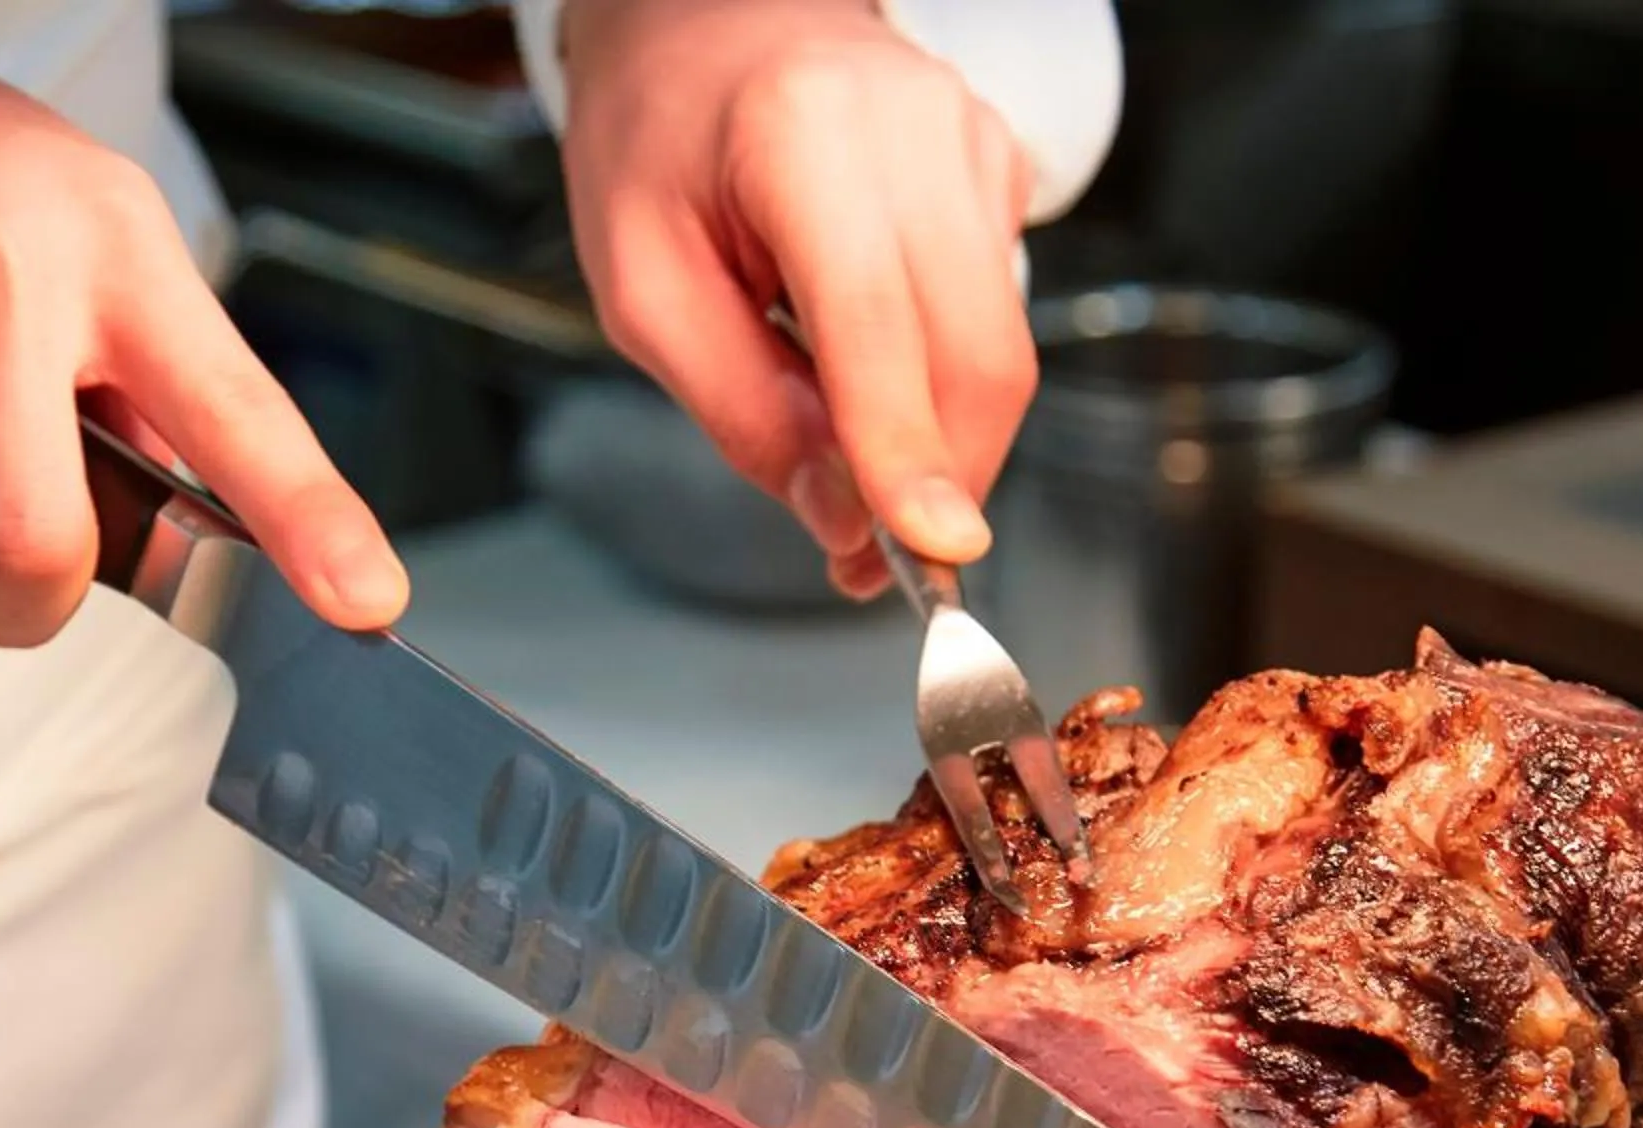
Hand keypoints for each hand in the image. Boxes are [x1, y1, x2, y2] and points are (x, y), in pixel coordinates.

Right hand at [0, 0, 405, 646]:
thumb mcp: (73, 217)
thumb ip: (141, 362)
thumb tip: (197, 512)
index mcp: (114, 248)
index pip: (238, 409)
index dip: (313, 519)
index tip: (366, 599)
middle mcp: (11, 279)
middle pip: (46, 545)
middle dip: (27, 607)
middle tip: (17, 586)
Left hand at [556, 0, 1038, 597]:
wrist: (705, 24)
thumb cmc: (658, 140)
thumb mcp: (642, 290)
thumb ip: (742, 413)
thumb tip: (843, 520)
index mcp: (802, 139)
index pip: (881, 325)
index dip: (909, 451)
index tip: (929, 549)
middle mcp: (913, 129)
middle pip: (978, 353)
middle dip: (940, 480)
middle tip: (867, 559)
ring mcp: (972, 143)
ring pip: (1000, 347)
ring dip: (941, 444)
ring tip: (851, 466)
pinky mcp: (1000, 170)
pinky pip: (994, 316)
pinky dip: (942, 381)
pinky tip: (870, 367)